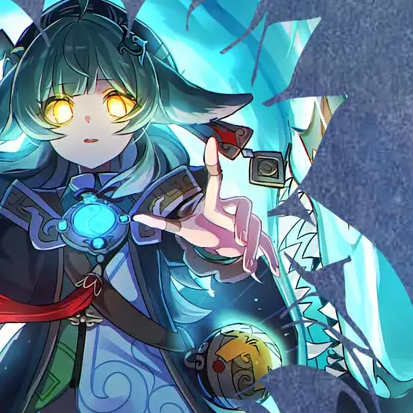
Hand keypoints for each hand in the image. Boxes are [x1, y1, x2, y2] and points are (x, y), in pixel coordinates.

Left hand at [135, 137, 274, 277]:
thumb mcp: (183, 229)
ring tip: (248, 266)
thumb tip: (136, 217)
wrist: (222, 245)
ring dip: (253, 247)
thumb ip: (163, 223)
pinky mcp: (259, 235)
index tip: (210, 140)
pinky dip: (271, 257)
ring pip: (257, 227)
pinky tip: (275, 272)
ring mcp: (249, 220)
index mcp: (215, 202)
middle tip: (237, 240)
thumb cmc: (204, 232)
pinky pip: (267, 243)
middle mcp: (235, 207)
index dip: (213, 159)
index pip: (215, 178)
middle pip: (245, 207)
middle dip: (243, 224)